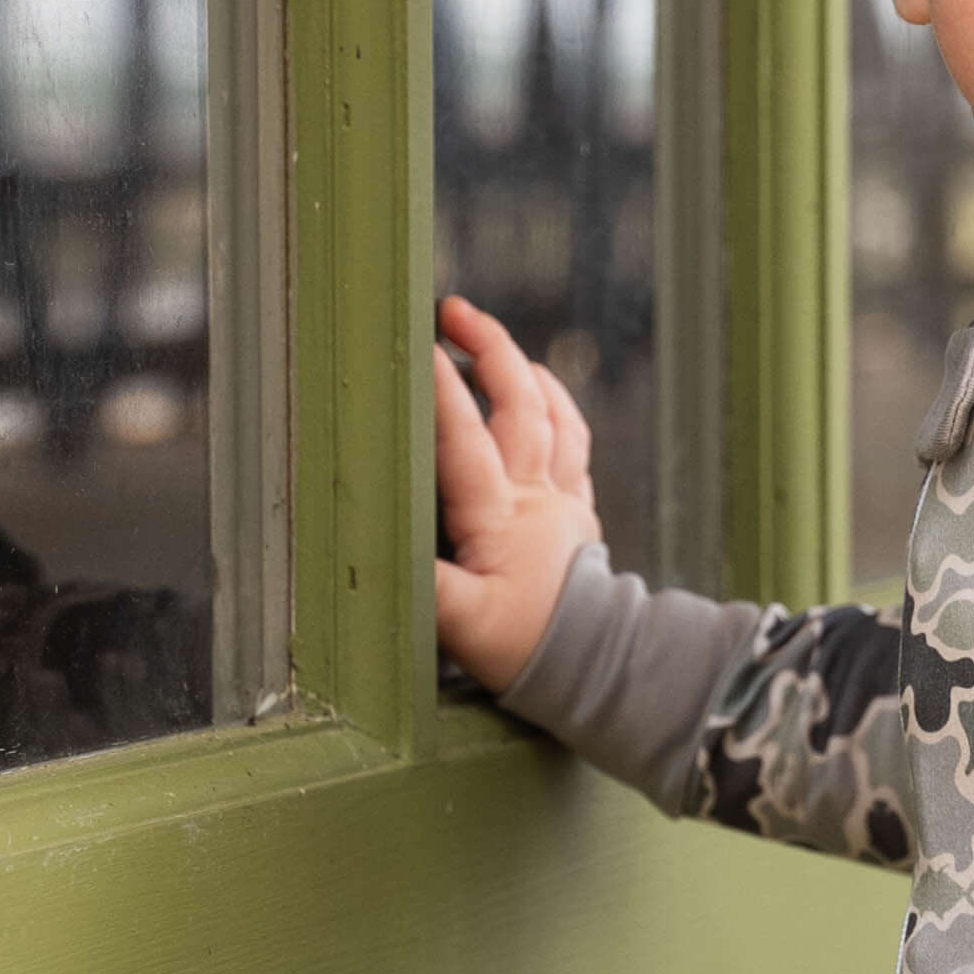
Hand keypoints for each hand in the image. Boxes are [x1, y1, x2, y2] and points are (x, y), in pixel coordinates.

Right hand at [434, 294, 601, 691]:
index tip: (420, 345)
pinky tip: (539, 392)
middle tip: (453, 311)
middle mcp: (534, 494)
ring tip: (491, 342)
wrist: (597, 662)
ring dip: (523, 369)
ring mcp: (561, 497)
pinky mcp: (578, 508)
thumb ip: (422, 587)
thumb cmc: (523, 645)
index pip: (464, 439)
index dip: (442, 390)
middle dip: (489, 348)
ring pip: (551, 414)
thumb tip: (376, 557)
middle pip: (518, 403)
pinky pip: (573, 442)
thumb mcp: (461, 626)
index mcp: (498, 516)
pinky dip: (556, 407)